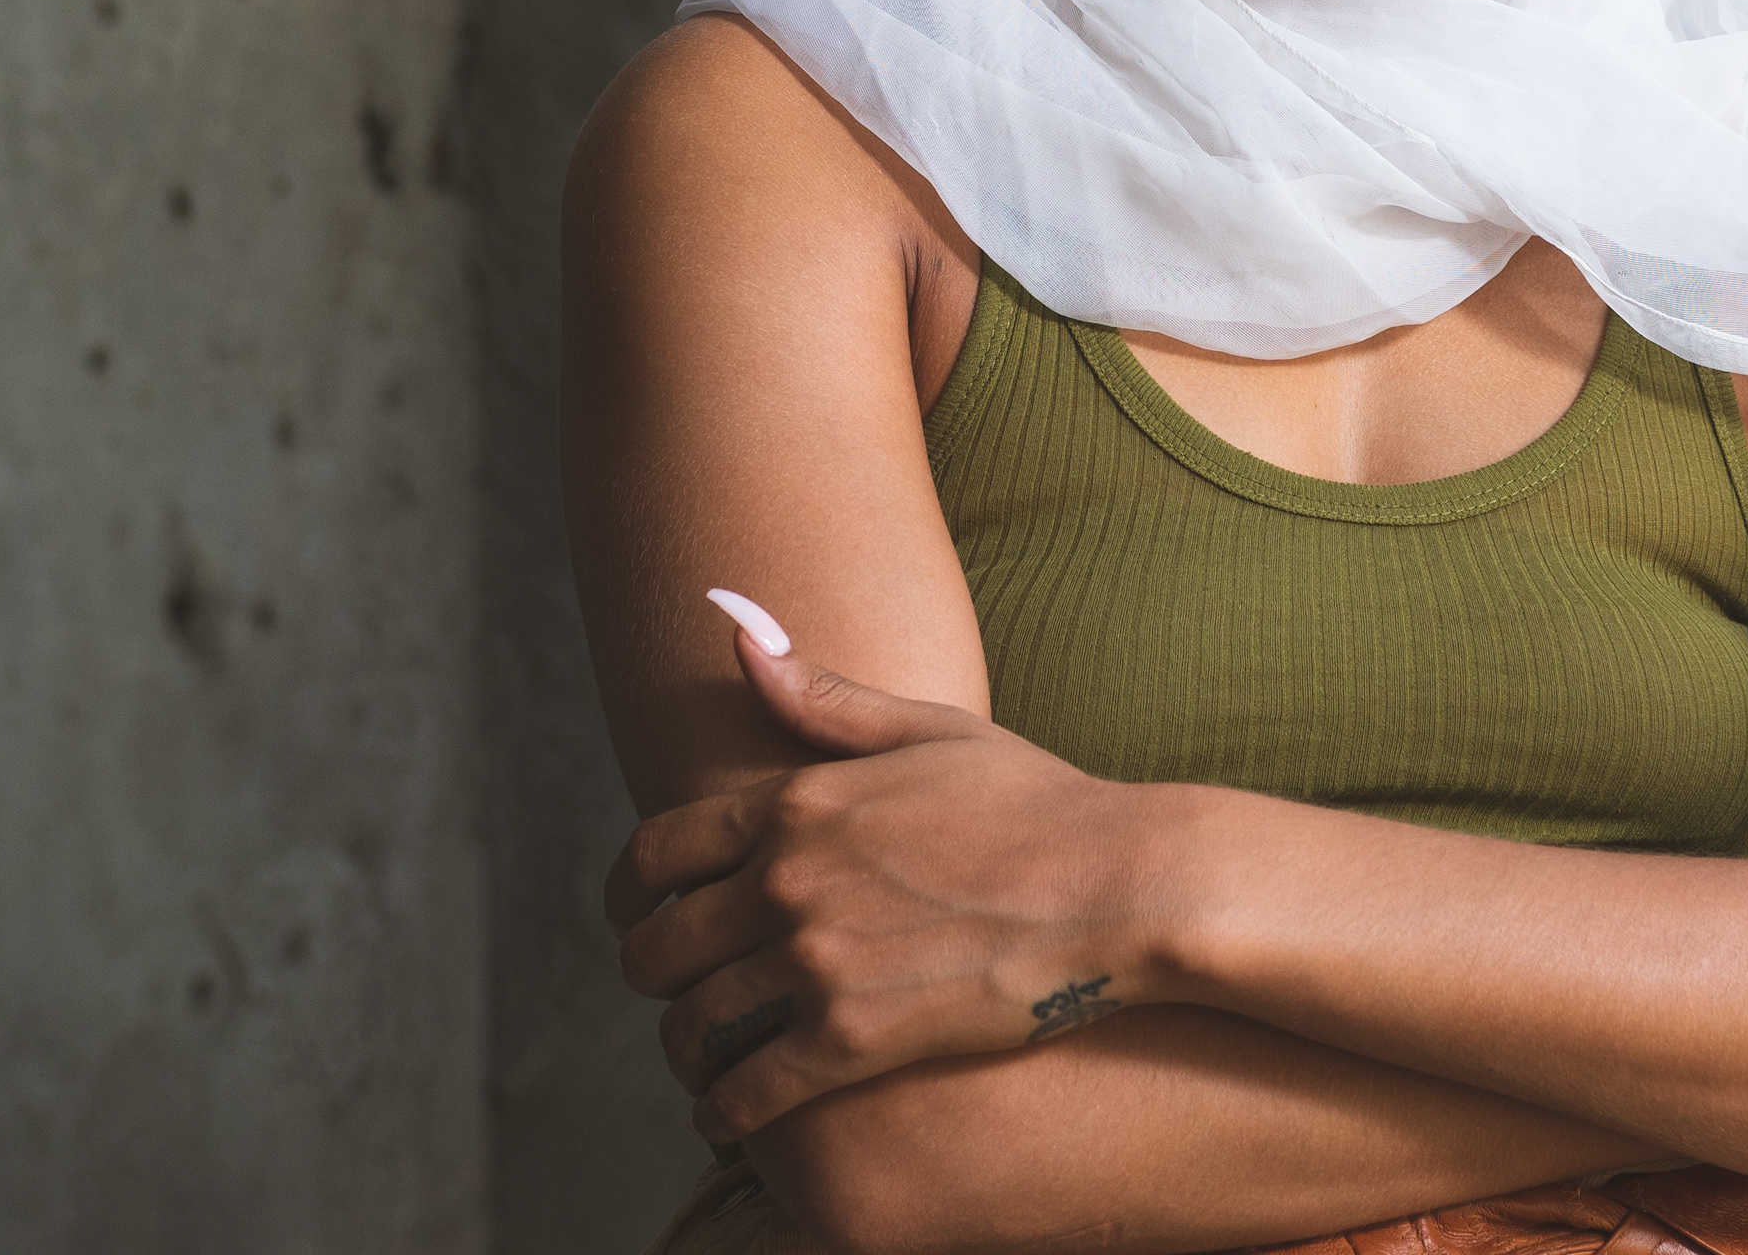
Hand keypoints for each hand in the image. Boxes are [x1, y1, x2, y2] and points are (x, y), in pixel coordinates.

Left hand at [603, 591, 1165, 1141]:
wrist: (1119, 886)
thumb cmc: (1039, 803)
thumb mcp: (931, 730)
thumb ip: (823, 696)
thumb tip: (736, 633)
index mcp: (796, 802)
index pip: (654, 851)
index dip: (628, 892)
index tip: (636, 914)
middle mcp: (786, 880)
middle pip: (656, 947)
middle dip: (654, 975)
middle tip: (677, 992)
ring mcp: (815, 962)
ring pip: (691, 1026)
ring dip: (687, 1049)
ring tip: (705, 1060)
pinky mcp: (851, 1041)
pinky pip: (744, 1094)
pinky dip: (723, 1112)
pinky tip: (732, 1115)